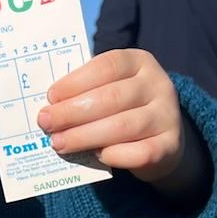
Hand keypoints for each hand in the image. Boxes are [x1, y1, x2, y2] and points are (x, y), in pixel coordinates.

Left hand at [37, 49, 184, 185]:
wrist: (163, 138)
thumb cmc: (124, 109)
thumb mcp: (110, 89)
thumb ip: (86, 92)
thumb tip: (49, 107)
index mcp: (139, 61)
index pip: (106, 66)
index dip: (76, 81)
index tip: (50, 97)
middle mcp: (158, 84)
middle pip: (111, 98)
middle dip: (72, 112)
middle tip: (46, 123)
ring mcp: (167, 116)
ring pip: (121, 127)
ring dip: (84, 136)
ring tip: (59, 143)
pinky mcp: (170, 146)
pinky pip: (139, 153)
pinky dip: (114, 155)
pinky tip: (96, 155)